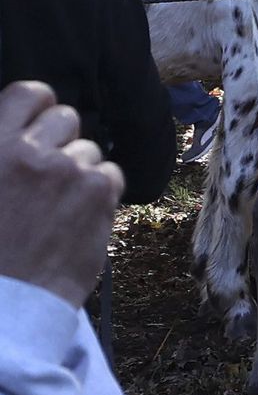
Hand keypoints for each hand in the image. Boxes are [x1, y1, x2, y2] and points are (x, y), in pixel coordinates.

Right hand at [0, 81, 121, 308]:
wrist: (4, 301)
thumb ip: (0, 151)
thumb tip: (13, 136)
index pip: (30, 93)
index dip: (37, 108)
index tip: (35, 127)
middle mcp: (30, 151)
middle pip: (66, 118)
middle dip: (59, 141)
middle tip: (46, 174)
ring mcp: (68, 170)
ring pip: (89, 150)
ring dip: (78, 171)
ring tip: (54, 206)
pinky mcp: (98, 193)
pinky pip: (110, 174)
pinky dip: (99, 192)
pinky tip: (76, 217)